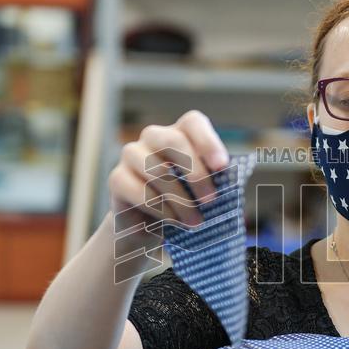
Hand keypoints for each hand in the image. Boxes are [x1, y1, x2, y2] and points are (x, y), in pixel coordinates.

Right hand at [108, 109, 229, 236]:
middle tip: (211, 200)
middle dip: (196, 172)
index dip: (208, 142)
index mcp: (179, 133)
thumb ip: (214, 181)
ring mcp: (131, 154)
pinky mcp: (117, 178)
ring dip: (181, 200)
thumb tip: (232, 183)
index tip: (222, 167)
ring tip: (195, 221)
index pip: (192, 122)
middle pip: (174, 140)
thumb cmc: (181, 202)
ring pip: (157, 169)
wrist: (146, 226)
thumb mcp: (201, 189)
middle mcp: (153, 137)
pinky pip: (140, 191)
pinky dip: (161, 209)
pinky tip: (173, 222)